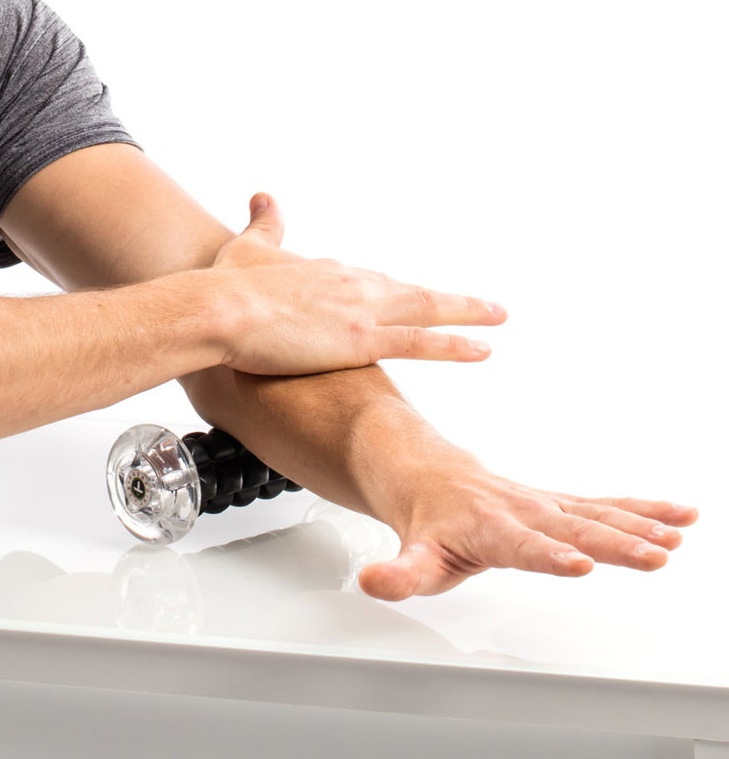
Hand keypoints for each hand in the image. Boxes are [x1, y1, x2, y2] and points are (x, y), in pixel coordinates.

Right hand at [209, 193, 506, 375]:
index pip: (370, 283)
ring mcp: (361, 312)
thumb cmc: (225, 285)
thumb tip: (264, 196)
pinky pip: (419, 342)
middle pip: (411, 293)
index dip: (396, 293)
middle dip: (450, 299)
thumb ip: (264, 224)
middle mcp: (352, 285)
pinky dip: (454, 344)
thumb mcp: (246, 247)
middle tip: (487, 305)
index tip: (416, 300)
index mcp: (326, 271)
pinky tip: (482, 348)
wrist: (217, 309)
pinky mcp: (360, 340)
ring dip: (465, 312)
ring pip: (426, 310)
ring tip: (497, 317)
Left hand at [357, 454, 698, 599]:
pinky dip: (642, 508)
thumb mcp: (409, 551)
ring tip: (677, 535)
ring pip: (595, 514)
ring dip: (638, 525)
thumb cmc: (422, 515)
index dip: (549, 555)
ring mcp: (542, 505)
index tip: (579, 563)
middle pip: (571, 529)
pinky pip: (603, 505)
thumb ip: (398, 573)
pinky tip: (679, 515)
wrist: (421, 469)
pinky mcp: (558, 504)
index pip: (522, 546)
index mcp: (487, 528)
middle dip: (614, 542)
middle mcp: (520, 511)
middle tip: (653, 553)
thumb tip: (373, 582)